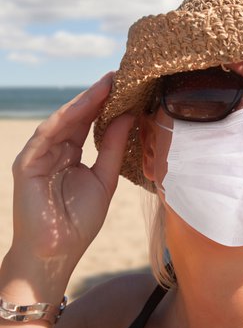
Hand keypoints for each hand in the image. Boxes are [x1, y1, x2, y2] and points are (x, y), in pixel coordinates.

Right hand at [9, 73, 133, 286]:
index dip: (108, 103)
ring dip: (84, 101)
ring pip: (62, 120)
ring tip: (106, 84)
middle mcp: (55, 150)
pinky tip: (84, 105)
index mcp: (72, 154)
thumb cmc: (79, 221)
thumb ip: (113, 147)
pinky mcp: (27, 163)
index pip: (90, 122)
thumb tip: (129, 115)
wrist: (56, 253)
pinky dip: (65, 118)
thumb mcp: (105, 179)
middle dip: (98, 95)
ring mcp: (39, 155)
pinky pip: (47, 135)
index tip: (129, 84)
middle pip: (77, 116)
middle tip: (120, 74)